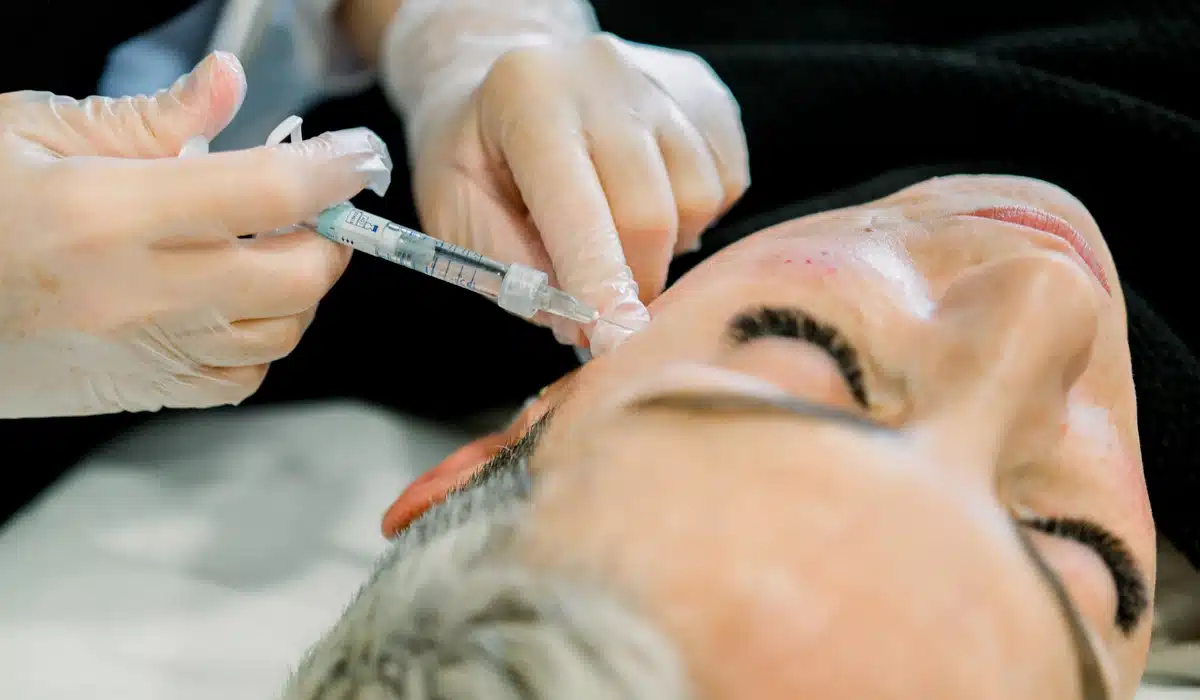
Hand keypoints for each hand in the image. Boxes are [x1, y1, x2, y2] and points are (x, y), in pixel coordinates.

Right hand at [0, 52, 388, 417]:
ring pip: (281, 335)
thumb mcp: (32, 133)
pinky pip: (243, 380)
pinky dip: (262, 340)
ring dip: (297, 289)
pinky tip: (233, 303)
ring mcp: (144, 351)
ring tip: (264, 249)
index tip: (357, 157)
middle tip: (308, 207)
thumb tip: (227, 85)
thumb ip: (148, 118)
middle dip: (326, 238)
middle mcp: (137, 292)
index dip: (331, 169)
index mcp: (107, 213)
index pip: (263, 192)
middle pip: (295, 280)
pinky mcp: (144, 389)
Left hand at [389, 33, 748, 352]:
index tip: (613, 340)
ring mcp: (663, 82)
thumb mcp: (455, 211)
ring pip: (697, 200)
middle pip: (649, 211)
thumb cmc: (477, 155)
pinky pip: (725, 182)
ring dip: (664, 245)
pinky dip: (693, 215)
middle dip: (631, 280)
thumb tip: (583, 325)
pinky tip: (650, 199)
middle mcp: (604, 76)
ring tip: (617, 230)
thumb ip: (512, 269)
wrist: (513, 78)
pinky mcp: (707, 96)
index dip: (597, 281)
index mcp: (529, 96)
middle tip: (604, 306)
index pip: (577, 206)